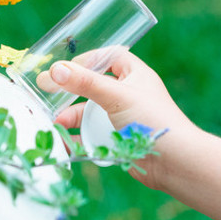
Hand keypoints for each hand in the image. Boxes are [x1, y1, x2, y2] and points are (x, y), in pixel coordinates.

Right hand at [44, 51, 195, 188]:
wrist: (174, 162)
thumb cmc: (152, 120)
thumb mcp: (117, 96)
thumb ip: (86, 83)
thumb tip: (55, 70)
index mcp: (136, 75)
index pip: (110, 56)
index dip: (89, 58)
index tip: (66, 67)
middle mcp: (129, 94)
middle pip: (94, 85)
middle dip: (71, 90)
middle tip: (46, 90)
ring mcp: (122, 118)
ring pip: (90, 112)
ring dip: (70, 115)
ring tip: (54, 121)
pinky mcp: (117, 139)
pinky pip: (91, 134)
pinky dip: (76, 136)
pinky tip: (62, 139)